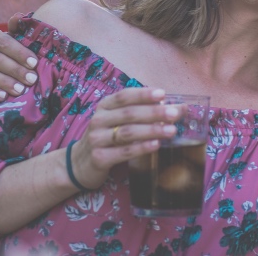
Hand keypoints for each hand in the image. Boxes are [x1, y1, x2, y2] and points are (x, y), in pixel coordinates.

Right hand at [0, 15, 37, 101]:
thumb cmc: (6, 53)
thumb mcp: (12, 41)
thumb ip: (18, 29)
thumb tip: (19, 16)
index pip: (4, 42)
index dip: (20, 53)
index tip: (34, 63)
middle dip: (16, 70)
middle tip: (32, 79)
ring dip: (6, 83)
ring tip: (21, 90)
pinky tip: (3, 97)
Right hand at [68, 88, 183, 189]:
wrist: (80, 163)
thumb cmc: (108, 137)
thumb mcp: (119, 120)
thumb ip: (143, 112)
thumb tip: (177, 107)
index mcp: (104, 106)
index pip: (124, 96)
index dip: (143, 94)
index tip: (163, 94)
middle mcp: (98, 120)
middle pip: (129, 113)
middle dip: (154, 113)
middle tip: (175, 114)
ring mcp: (97, 139)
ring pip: (128, 132)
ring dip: (152, 130)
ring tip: (171, 130)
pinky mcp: (99, 157)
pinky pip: (124, 151)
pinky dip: (141, 147)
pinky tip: (156, 145)